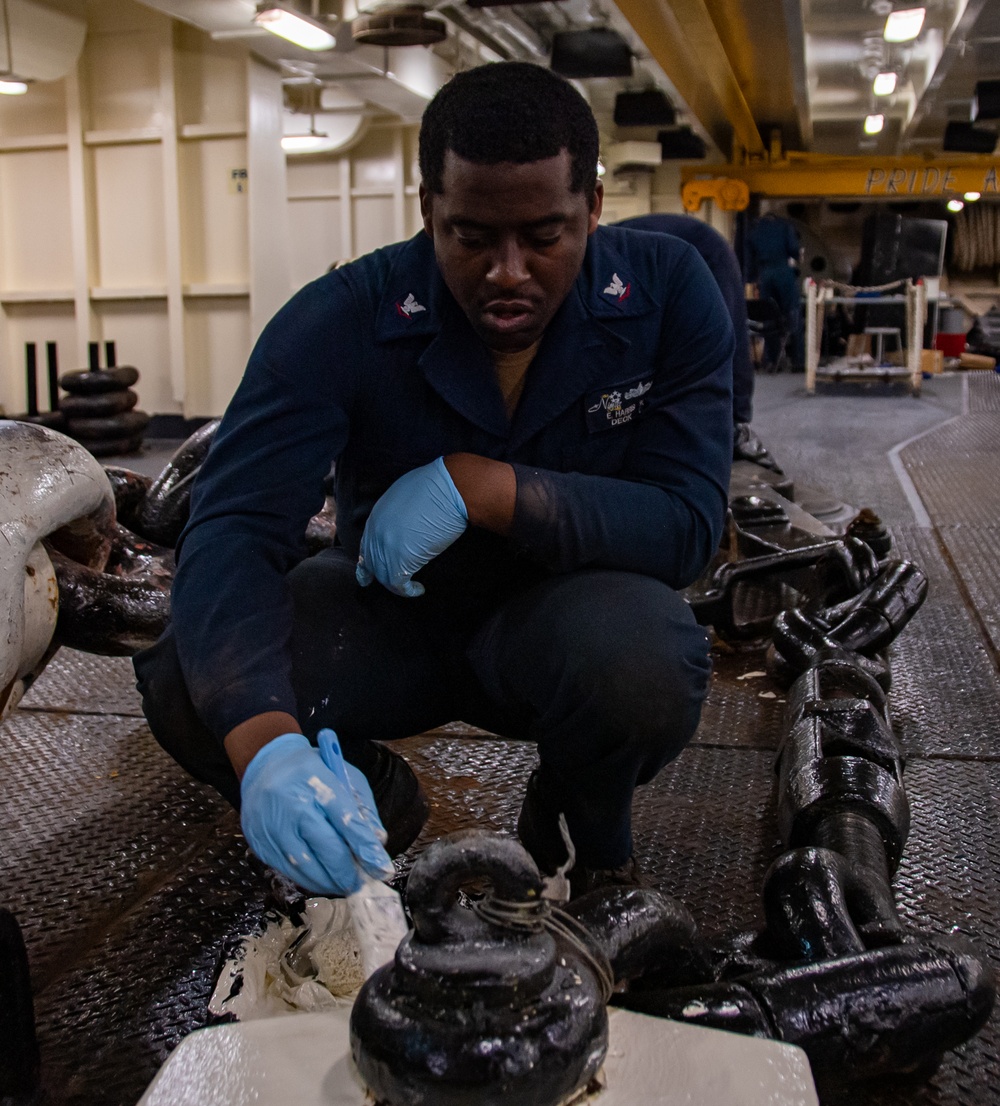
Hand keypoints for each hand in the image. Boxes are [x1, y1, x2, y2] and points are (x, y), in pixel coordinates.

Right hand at [240, 730, 393, 894]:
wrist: (266, 766)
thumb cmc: (311, 772)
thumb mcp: (344, 778)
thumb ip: (363, 810)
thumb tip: (377, 843)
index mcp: (317, 783)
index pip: (347, 820)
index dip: (366, 849)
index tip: (382, 869)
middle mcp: (292, 805)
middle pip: (326, 847)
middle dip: (347, 872)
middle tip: (362, 884)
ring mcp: (272, 826)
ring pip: (305, 865)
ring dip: (329, 882)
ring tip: (344, 885)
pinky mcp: (259, 842)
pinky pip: (287, 870)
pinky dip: (308, 879)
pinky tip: (321, 879)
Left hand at [356, 456, 467, 596]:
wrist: (450, 491)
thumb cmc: (437, 487)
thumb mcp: (405, 494)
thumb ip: (396, 511)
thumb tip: (404, 522)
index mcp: (377, 516)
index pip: (367, 544)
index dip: (370, 558)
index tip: (371, 570)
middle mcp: (376, 533)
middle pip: (371, 562)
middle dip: (378, 575)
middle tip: (389, 585)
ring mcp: (386, 547)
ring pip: (383, 575)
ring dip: (396, 585)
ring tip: (410, 587)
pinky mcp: (400, 560)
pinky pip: (397, 584)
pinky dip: (407, 591)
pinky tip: (418, 589)